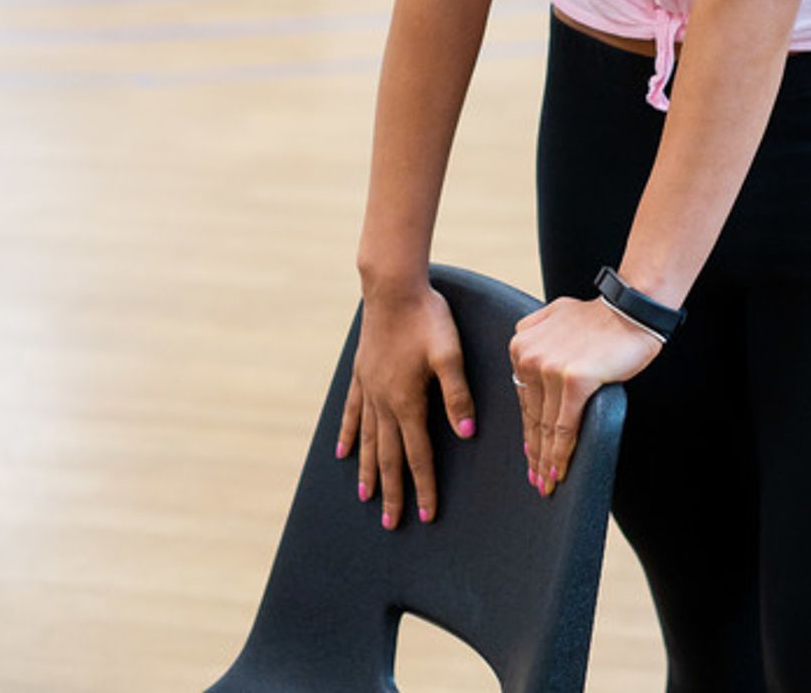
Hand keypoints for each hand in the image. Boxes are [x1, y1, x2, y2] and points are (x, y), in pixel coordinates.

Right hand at [337, 285, 476, 527]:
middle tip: (392, 524)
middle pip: (389, 456)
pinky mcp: (361, 373)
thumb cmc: (427, 318)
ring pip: (369, 440)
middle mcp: (384, 402)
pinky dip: (350, 434)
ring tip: (367, 498)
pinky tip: (344, 452)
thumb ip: (457, 394)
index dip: (423, 486)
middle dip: (392, 491)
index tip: (426, 515)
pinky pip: (353, 412)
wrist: (393, 287)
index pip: (418, 454)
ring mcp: (369, 388)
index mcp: (408, 401)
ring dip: (369, 471)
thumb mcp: (450, 354)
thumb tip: (466, 434)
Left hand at [509, 296, 662, 496]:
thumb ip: (538, 341)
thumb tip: (529, 374)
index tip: (529, 454)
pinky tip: (560, 471)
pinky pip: (564, 427)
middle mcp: (529, 354)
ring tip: (547, 482)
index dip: (527, 430)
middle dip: (534, 451)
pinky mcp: (573, 380)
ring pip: (546, 426)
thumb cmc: (601, 318)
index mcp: (522, 342)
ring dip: (546, 460)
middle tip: (536, 478)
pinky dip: (562, 453)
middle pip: (532, 415)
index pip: (524, 398)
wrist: (632, 310)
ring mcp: (550, 367)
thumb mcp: (555, 319)